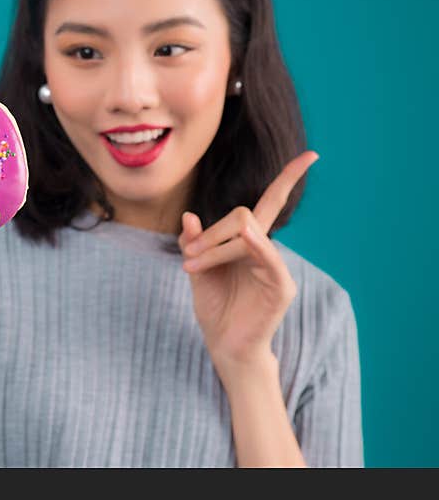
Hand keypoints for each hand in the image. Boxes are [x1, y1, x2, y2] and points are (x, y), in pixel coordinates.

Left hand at [177, 151, 319, 376]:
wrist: (223, 344)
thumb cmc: (215, 306)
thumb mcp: (197, 269)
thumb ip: (194, 243)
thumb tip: (189, 216)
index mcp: (249, 243)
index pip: (272, 202)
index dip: (289, 178)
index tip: (312, 155)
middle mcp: (266, 251)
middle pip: (244, 215)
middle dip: (211, 232)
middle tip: (188, 257)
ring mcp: (276, 269)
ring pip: (248, 234)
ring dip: (214, 247)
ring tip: (191, 267)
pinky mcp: (280, 289)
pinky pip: (270, 261)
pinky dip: (258, 246)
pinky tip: (248, 238)